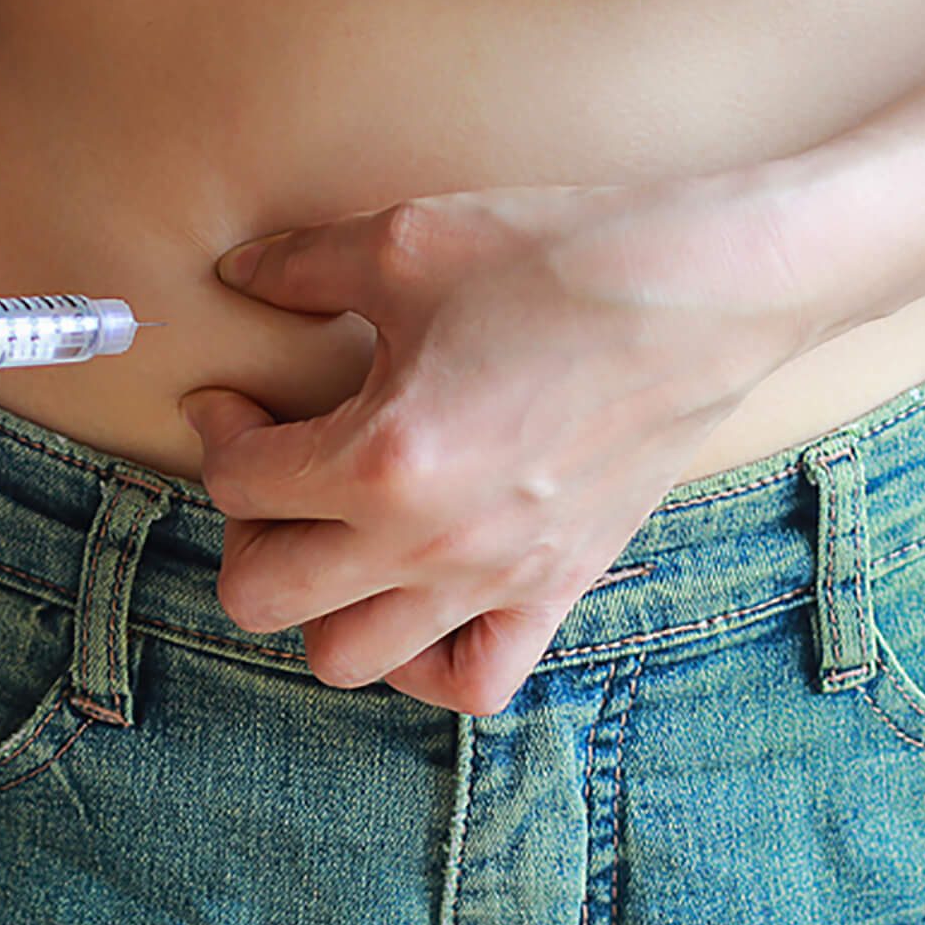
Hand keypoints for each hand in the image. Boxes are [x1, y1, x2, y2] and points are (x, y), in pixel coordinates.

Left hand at [177, 178, 829, 715]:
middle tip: (274, 472)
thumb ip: (303, 266)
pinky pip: (472, 684)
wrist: (705, 292)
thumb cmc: (559, 257)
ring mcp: (495, 580)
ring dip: (317, 602)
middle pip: (262, 596)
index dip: (219, 429)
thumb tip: (238, 272)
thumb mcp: (408, 239)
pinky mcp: (556, 590)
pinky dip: (426, 661)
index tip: (234, 397)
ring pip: (349, 659)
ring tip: (334, 533)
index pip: (238, 481)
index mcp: (380, 460)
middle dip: (244, 530)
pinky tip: (417, 597)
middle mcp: (429, 543)